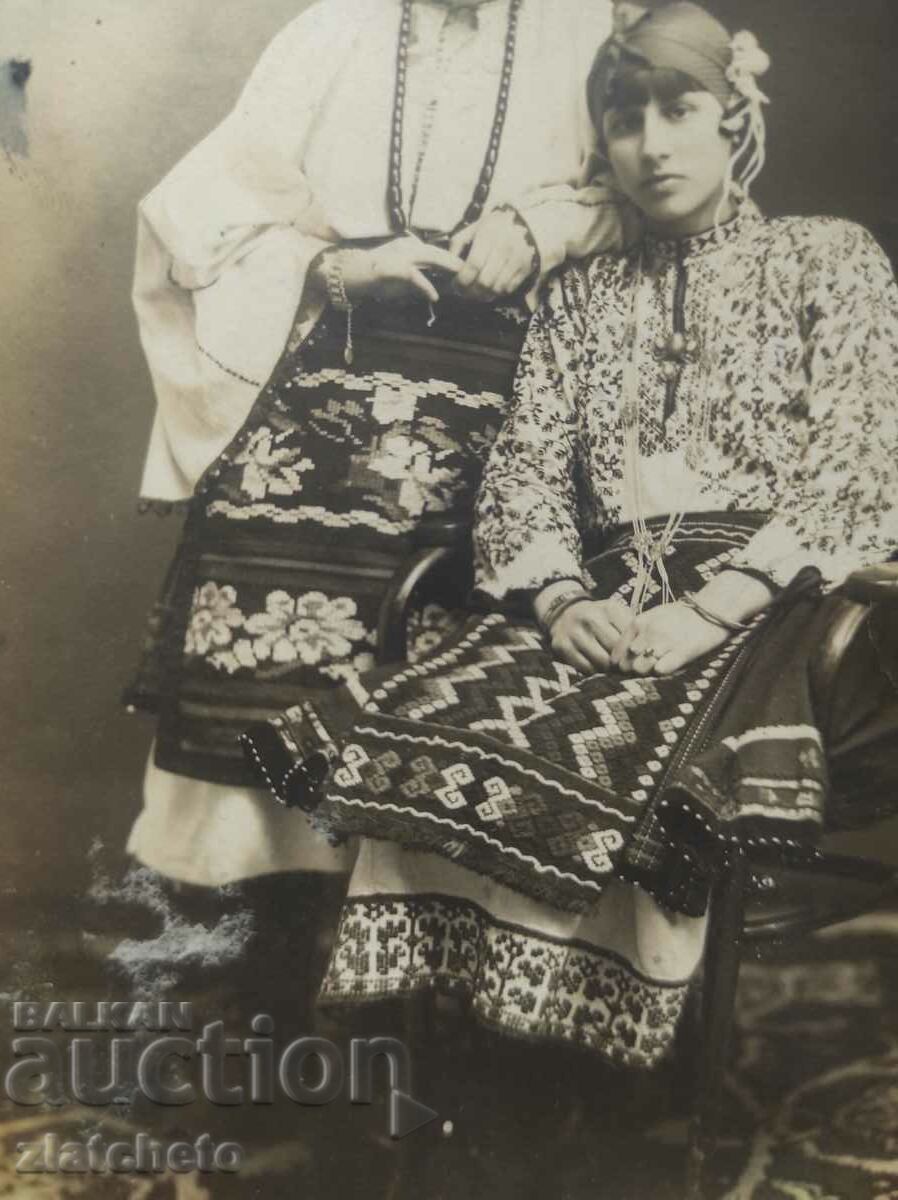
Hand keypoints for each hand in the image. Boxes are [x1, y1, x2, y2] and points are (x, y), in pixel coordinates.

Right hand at [316, 238, 465, 306]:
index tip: (472, 265)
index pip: (438, 250)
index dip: (455, 258)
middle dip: (457, 260)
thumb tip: (435, 284)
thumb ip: (418, 272)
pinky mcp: (393, 268)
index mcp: (412, 245)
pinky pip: (413, 276)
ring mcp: (400, 255)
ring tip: (462, 277)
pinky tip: (434, 295)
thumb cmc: (376, 274)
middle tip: (476, 267)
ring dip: (447, 268)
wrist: (353, 274)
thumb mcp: (401, 271)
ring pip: (430, 258)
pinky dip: (425, 286)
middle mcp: (408, 246)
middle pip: (439, 251)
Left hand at [450, 208, 536, 300]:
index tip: (456, 285)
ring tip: (475, 293)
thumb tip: (449, 266)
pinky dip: (497, 293)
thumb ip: (457, 245)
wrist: (522, 225)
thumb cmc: (491, 229)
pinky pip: (508, 289)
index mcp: (488, 234)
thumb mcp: (472, 230)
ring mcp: (518, 258)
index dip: (463, 280)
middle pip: (485, 281)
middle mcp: (505, 246)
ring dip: (483, 295)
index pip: (474, 264)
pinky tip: (489, 288)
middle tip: (464, 293)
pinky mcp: (525, 268)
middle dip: (471, 292)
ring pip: (496, 288)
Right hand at [548, 598, 632, 673]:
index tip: (640, 659)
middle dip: (624, 662)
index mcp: (609, 608)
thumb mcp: (617, 615)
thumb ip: (633, 630)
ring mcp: (574, 632)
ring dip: (610, 669)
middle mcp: (590, 617)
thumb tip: (649, 653)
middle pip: (616, 650)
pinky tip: (598, 666)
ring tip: (614, 669)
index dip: (636, 651)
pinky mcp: (562, 646)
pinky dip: (594, 671)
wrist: (565, 614)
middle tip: (628, 669)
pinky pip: (586, 668)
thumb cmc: (600, 618)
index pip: (630, 636)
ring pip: (601, 662)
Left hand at [610, 602, 730, 675]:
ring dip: (646, 672)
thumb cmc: (682, 615)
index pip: (618, 649)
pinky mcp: (683, 652)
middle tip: (641, 671)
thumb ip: (638, 631)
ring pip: (641, 668)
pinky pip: (661, 670)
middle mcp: (650, 632)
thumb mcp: (654, 616)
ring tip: (655, 669)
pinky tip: (666, 668)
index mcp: (640, 622)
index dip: (619, 662)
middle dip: (631, 670)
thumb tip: (625, 652)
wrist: (713, 608)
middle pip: (627, 663)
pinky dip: (660, 672)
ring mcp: (666, 642)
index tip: (625, 667)